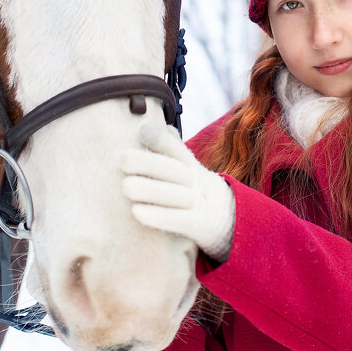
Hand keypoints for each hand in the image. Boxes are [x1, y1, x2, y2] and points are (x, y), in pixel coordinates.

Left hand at [122, 122, 235, 261]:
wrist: (228, 217)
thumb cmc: (191, 187)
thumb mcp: (186, 166)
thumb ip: (168, 149)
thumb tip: (145, 125)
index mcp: (189, 163)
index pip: (176, 148)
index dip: (161, 139)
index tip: (142, 131)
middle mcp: (195, 180)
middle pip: (173, 169)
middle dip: (148, 163)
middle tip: (123, 160)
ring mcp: (197, 202)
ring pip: (174, 194)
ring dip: (149, 190)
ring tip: (125, 186)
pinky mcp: (197, 225)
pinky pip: (178, 220)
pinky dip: (158, 216)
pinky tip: (136, 212)